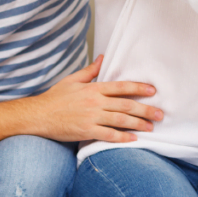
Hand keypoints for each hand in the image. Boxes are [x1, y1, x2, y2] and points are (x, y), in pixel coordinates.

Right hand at [29, 56, 162, 143]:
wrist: (37, 116)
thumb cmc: (55, 98)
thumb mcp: (73, 80)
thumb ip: (90, 70)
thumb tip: (103, 57)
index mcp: (93, 88)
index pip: (121, 87)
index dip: (139, 88)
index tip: (153, 91)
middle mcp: (95, 102)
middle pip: (125, 105)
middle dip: (145, 109)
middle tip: (160, 114)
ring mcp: (91, 117)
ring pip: (120, 120)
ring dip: (138, 123)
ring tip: (151, 126)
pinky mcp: (86, 131)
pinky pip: (108, 134)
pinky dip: (122, 137)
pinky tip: (133, 139)